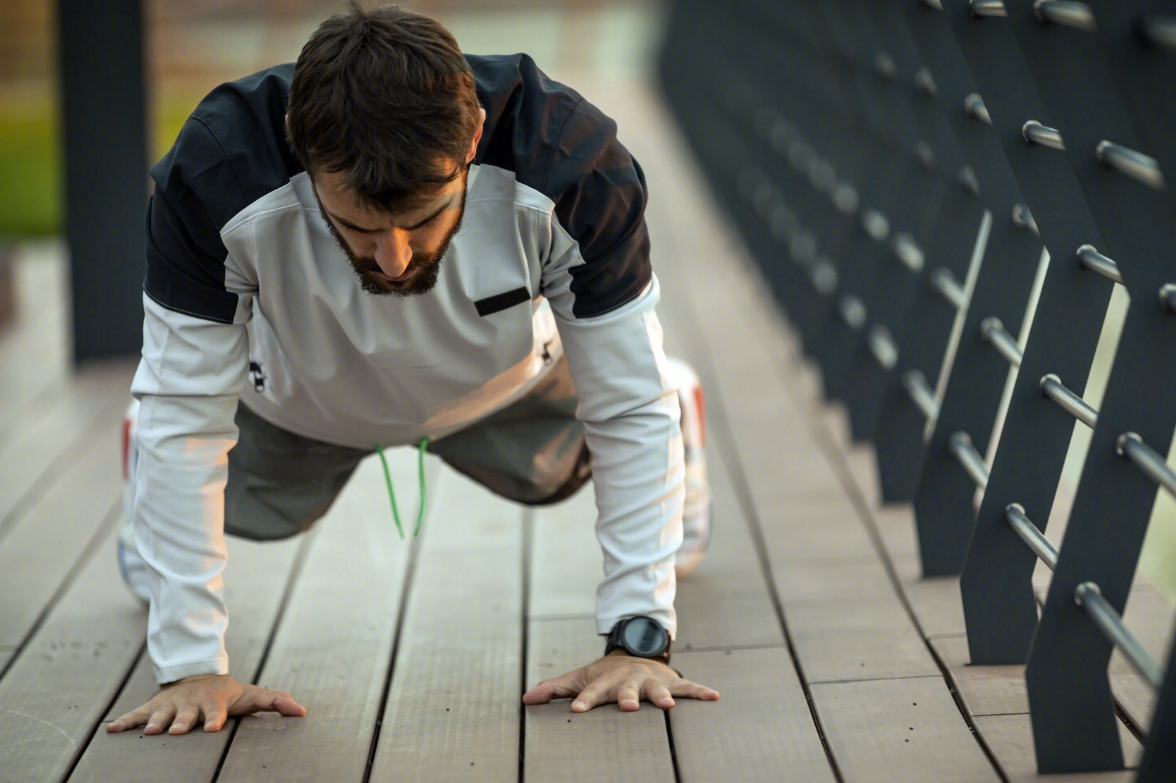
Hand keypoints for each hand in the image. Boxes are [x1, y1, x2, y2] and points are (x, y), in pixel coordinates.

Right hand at [106, 674, 305, 734]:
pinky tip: (110, 732)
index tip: (213, 727)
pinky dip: (124, 722)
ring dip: (153, 724)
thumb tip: (302, 711)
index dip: (214, 719)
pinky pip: (136, 715)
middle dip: (182, 723)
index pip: (216, 712)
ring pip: (160, 715)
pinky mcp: (153, 707)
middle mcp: (190, 704)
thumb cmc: (228, 694)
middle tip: (178, 731)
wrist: (197, 676)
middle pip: (185, 715)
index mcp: (214, 703)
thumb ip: (276, 702)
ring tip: (147, 732)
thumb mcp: (252, 696)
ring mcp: (170, 705)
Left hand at [521, 651, 718, 711]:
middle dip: (626, 698)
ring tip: (667, 707)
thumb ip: (554, 690)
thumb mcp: (578, 678)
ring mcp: (651, 680)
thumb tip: (526, 699)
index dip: (584, 700)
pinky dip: (701, 692)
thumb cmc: (603, 675)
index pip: (592, 693)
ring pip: (657, 689)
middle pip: (626, 691)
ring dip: (662, 697)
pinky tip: (714, 697)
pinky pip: (688, 687)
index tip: (577, 710)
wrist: (634, 652)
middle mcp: (628, 681)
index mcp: (605, 682)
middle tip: (627, 708)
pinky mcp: (671, 682)